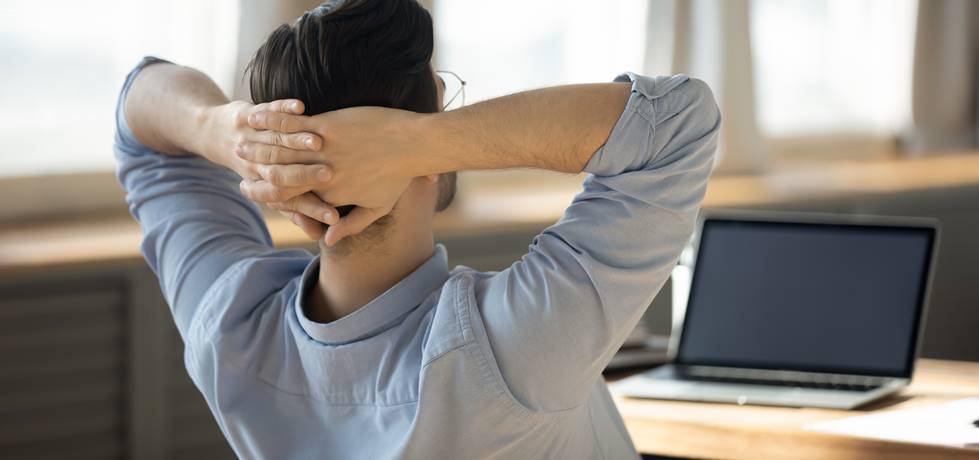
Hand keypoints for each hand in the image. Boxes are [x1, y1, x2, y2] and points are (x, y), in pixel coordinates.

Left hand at [199, 99, 338, 239]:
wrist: (218, 135)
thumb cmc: (260, 166)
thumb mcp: (277, 190)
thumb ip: (299, 210)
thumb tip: (318, 236)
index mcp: (265, 184)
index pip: (288, 200)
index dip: (311, 209)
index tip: (333, 216)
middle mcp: (255, 164)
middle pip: (281, 173)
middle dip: (305, 175)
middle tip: (329, 175)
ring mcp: (251, 138)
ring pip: (275, 141)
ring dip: (296, 142)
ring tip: (317, 142)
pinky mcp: (249, 115)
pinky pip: (267, 111)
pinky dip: (281, 109)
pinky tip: (299, 107)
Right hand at [237, 106, 425, 245]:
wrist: (413, 145)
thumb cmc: (400, 175)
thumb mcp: (378, 207)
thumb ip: (351, 225)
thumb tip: (329, 240)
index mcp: (330, 196)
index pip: (293, 198)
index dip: (270, 194)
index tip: (251, 190)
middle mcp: (320, 176)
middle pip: (279, 176)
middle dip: (255, 171)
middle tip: (237, 166)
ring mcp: (321, 151)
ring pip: (280, 151)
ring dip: (256, 147)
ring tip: (238, 143)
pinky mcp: (325, 126)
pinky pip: (291, 126)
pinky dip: (271, 122)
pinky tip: (255, 117)